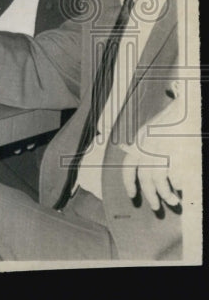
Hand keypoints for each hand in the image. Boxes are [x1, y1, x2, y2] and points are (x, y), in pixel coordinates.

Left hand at [121, 96, 187, 212]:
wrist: (187, 109)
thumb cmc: (172, 121)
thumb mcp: (152, 131)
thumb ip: (145, 147)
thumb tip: (142, 167)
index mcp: (140, 141)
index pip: (128, 166)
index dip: (129, 183)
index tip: (132, 195)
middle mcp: (148, 146)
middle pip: (144, 177)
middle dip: (150, 195)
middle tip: (155, 207)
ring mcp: (163, 150)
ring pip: (158, 180)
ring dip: (165, 195)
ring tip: (173, 203)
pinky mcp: (178, 153)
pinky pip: (175, 176)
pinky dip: (177, 186)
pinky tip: (182, 190)